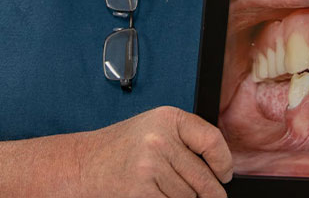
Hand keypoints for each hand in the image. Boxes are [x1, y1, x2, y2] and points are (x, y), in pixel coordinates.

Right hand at [79, 106, 232, 197]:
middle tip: (210, 195)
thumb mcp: (156, 129)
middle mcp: (160, 140)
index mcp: (169, 119)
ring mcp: (150, 167)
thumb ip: (187, 141)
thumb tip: (220, 169)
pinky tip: (156, 195)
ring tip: (164, 189)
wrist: (83, 163)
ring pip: (189, 197)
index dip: (224, 163)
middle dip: (209, 192)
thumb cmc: (122, 148)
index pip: (212, 141)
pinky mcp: (142, 192)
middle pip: (204, 178)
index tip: (225, 174)